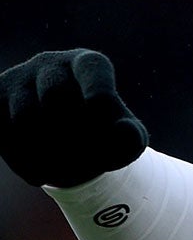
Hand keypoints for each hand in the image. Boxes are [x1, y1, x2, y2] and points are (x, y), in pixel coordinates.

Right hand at [0, 49, 150, 188]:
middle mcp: (50, 64)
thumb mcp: (127, 140)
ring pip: (25, 118)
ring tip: (63, 172)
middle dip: (73, 136)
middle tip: (84, 159)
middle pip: (56, 97)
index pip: (93, 73)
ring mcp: (18, 81)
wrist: (67, 141)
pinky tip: (40, 176)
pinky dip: (23, 161)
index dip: (101, 102)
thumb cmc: (104, 134)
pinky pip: (3, 133)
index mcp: (89, 64)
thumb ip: (132, 138)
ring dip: (46, 153)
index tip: (107, 128)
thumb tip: (121, 130)